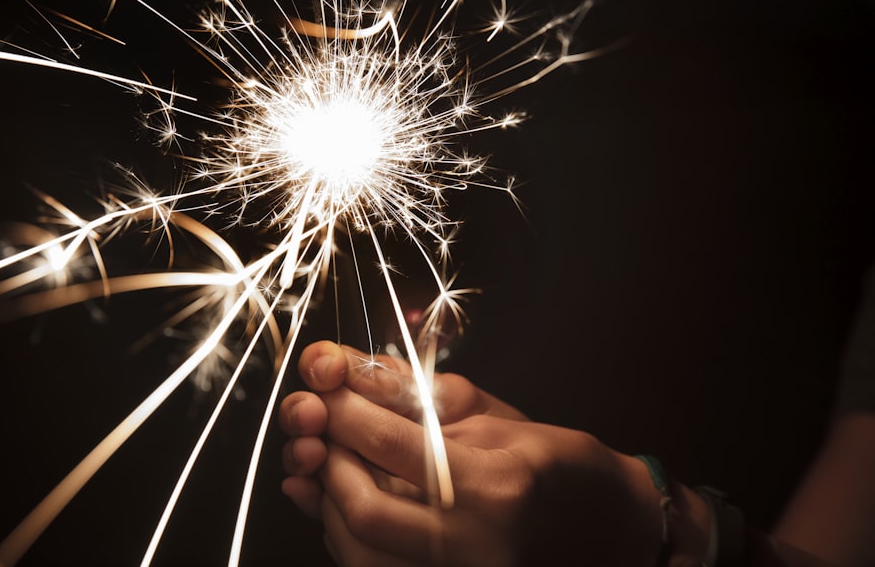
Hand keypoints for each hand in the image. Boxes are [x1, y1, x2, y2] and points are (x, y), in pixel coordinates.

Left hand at [279, 341, 670, 566]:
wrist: (598, 526)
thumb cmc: (551, 462)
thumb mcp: (488, 413)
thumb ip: (412, 394)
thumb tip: (342, 371)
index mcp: (492, 486)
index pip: (389, 443)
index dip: (342, 406)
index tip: (324, 380)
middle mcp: (474, 545)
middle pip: (361, 509)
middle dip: (326, 457)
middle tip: (323, 422)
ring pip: (355, 549)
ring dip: (326, 496)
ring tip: (335, 456)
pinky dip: (340, 530)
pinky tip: (339, 494)